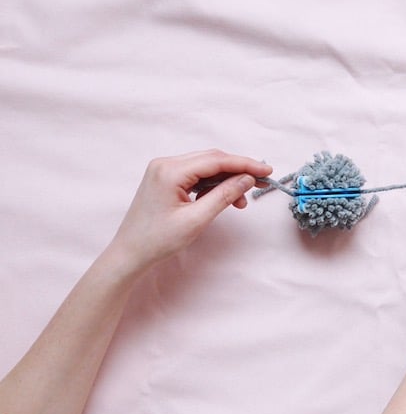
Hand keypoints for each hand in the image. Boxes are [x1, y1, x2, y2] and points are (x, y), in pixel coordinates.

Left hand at [108, 150, 271, 273]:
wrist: (130, 254)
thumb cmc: (158, 240)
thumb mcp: (197, 219)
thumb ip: (224, 195)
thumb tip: (248, 179)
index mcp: (170, 171)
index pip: (216, 160)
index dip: (245, 164)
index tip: (267, 171)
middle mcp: (166, 164)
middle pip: (212, 160)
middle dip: (239, 170)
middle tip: (263, 182)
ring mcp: (164, 171)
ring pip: (206, 167)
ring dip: (227, 180)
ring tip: (242, 201)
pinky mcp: (166, 180)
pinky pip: (197, 176)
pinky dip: (214, 185)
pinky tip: (225, 198)